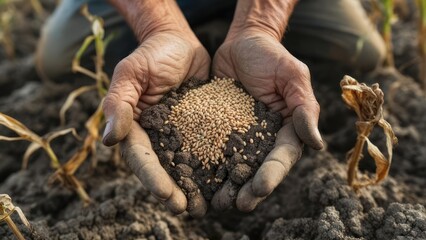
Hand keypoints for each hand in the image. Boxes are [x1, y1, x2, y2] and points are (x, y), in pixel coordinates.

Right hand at [102, 30, 210, 216]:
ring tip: (208, 205)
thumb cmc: (151, 54)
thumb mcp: (131, 73)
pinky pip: (206, 149)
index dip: (152, 178)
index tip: (166, 195)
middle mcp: (157, 136)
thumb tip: (108, 140)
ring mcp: (179, 134)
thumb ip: (119, 103)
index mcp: (135, 128)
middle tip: (188, 210)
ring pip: (185, 165)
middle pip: (163, 169)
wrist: (179, 42)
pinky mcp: (200, 128)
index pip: (141, 158)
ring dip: (195, 186)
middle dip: (174, 191)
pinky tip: (226, 179)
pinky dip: (214, 165)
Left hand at [211, 31, 322, 211]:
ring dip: (227, 185)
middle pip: (258, 168)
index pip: (282, 157)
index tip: (260, 187)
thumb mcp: (292, 75)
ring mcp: (240, 136)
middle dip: (249, 188)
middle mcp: (264, 138)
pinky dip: (206, 165)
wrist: (242, 43)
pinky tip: (195, 178)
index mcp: (286, 129)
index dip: (272, 174)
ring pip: (235, 166)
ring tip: (216, 203)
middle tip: (238, 205)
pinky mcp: (219, 129)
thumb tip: (317, 142)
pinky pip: (213, 150)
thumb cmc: (271, 56)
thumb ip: (304, 106)